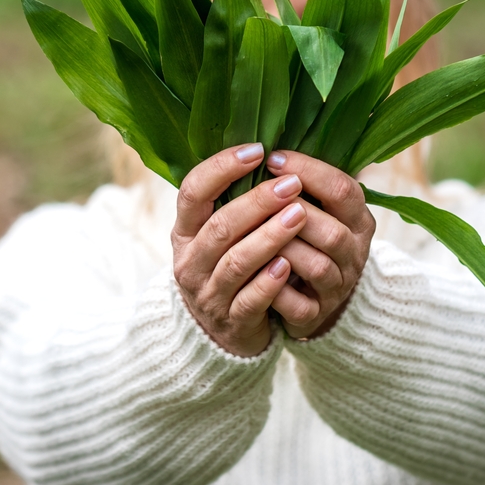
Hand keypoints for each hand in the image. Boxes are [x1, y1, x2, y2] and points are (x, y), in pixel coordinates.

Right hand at [170, 143, 307, 356]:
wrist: (221, 334)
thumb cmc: (228, 268)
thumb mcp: (219, 235)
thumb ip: (234, 200)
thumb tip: (271, 150)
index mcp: (185, 231)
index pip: (193, 191)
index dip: (222, 168)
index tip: (257, 150)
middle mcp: (190, 262)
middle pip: (220, 226)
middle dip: (257, 202)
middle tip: (291, 184)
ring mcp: (209, 294)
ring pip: (237, 262)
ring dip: (270, 237)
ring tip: (299, 216)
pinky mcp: (232, 322)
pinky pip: (250, 300)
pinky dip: (269, 282)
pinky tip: (289, 265)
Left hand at [264, 151, 375, 338]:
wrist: (313, 298)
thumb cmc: (305, 238)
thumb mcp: (316, 206)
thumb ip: (301, 180)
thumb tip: (265, 142)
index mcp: (357, 218)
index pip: (343, 189)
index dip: (308, 171)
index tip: (271, 158)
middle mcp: (354, 252)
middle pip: (333, 230)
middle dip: (292, 211)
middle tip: (259, 196)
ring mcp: (337, 286)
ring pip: (316, 265)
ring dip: (282, 246)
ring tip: (252, 232)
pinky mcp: (316, 314)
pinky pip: (299, 304)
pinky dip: (276, 290)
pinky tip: (254, 274)